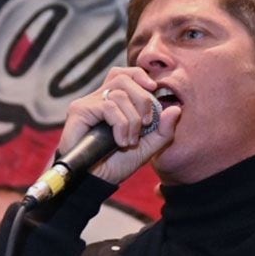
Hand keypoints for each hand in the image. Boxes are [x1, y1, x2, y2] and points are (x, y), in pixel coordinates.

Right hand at [60, 69, 182, 186]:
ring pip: (119, 94)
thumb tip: (176, 109)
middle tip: (146, 124)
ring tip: (130, 141)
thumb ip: (163, 130)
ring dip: (132, 120)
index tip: (154, 89)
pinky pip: (108, 106)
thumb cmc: (118, 163)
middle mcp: (98, 98)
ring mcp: (87, 103)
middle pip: (123, 79)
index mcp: (113, 101)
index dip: (139, 75)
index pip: (124, 74)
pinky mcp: (78, 111)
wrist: (97, 181)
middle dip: (142, 100)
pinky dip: (120, 124)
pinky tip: (120, 141)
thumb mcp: (148, 147)